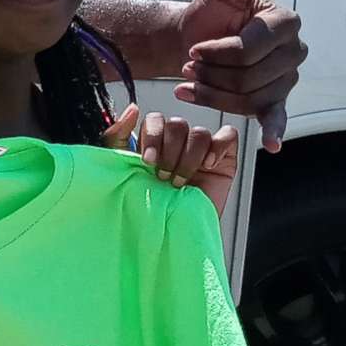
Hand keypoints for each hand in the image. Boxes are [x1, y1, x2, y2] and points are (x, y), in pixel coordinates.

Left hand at [105, 103, 239, 221]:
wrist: (170, 236)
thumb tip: (132, 109)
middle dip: (169, 151)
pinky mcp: (224, 160)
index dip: (152, 135)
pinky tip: (208, 164)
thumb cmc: (147, 209)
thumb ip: (116, 139)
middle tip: (163, 176)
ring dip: (188, 157)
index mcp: (155, 143)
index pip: (155, 119)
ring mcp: (202, 150)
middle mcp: (179, 144)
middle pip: (177, 124)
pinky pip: (228, 135)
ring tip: (181, 181)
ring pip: (198, 132)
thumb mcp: (121, 172)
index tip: (147, 161)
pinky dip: (218, 145)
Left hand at [172, 0, 304, 152]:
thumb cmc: (209, 14)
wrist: (191, 43)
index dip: (219, 52)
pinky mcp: (273, 100)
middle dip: (213, 73)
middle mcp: (294, 51)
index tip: (197, 47)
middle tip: (191, 65)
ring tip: (192, 83)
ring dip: (213, 93)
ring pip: (247, 98)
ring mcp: (285, 78)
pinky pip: (276, 115)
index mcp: (285, 22)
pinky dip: (274, 129)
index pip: (250, 48)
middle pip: (248, 76)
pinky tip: (271, 144)